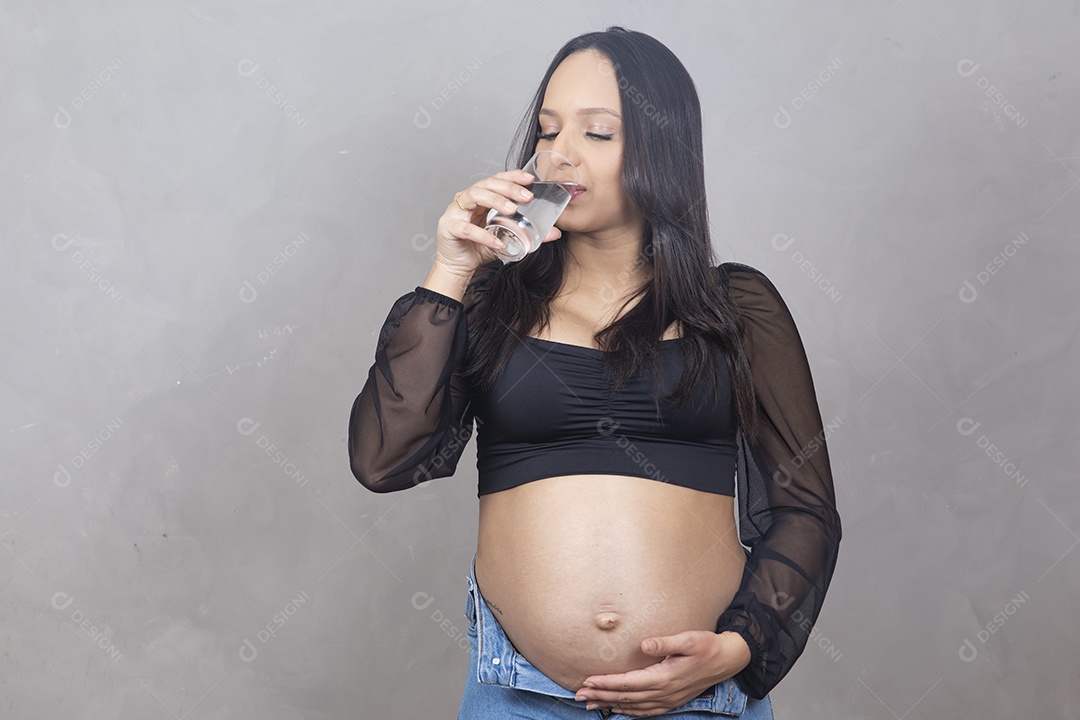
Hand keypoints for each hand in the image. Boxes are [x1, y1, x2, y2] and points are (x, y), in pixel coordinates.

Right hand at [434, 169, 562, 276]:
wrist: (458, 267)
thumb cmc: (479, 248)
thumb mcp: (508, 238)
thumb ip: (529, 234)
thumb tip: (555, 232)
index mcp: (481, 198)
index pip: (497, 179)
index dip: (512, 176)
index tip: (530, 179)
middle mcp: (467, 200)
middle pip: (487, 183)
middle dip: (508, 187)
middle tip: (526, 197)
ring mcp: (456, 211)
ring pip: (474, 196)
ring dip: (495, 200)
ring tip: (512, 210)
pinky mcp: (449, 227)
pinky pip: (467, 229)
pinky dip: (484, 235)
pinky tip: (498, 242)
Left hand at [573, 631, 751, 716]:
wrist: (727, 660)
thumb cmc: (707, 646)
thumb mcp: (688, 639)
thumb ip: (665, 643)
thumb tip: (644, 644)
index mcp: (664, 677)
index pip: (627, 682)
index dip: (606, 683)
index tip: (587, 681)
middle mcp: (664, 692)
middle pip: (625, 696)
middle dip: (600, 695)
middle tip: (578, 694)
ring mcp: (668, 699)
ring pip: (633, 706)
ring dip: (610, 704)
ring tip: (590, 703)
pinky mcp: (672, 701)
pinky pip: (646, 711)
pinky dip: (629, 711)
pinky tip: (619, 709)